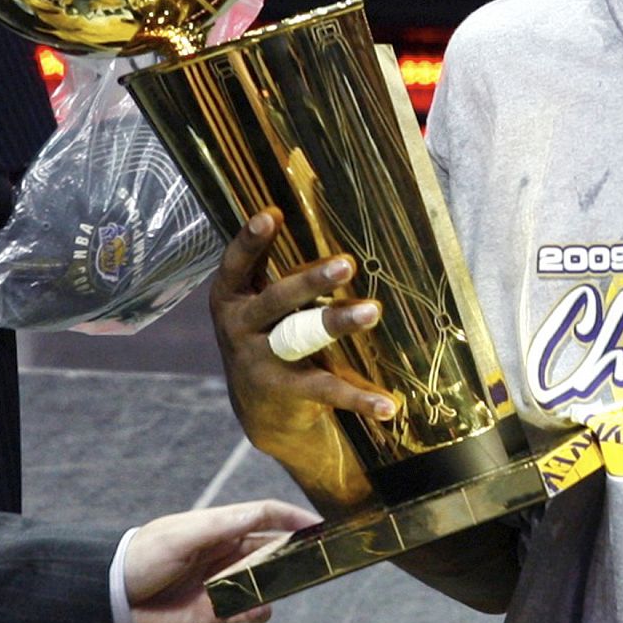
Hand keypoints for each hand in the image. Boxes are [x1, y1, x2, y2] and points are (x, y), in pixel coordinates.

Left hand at [124, 499, 321, 622]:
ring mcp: (224, 581)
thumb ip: (222, 526)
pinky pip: (248, 610)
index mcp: (221, 526)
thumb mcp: (182, 535)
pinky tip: (255, 611)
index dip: (293, 517)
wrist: (111, 601)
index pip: (267, 515)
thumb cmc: (142, 557)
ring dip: (274, 586)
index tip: (319, 524)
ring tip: (276, 589)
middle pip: (272, 548)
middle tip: (311, 561)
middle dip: (292, 553)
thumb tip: (261, 514)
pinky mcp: (217, 611)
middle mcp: (228, 552)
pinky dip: (257, 612)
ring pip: (264, 581)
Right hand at [207, 210, 391, 473]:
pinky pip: (326, 390)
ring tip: (373, 310)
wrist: (259, 408)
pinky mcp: (286, 392)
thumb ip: (280, 269)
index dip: (250, 241)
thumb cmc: (271, 331)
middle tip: (346, 263)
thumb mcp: (263, 300)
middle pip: (277, 300)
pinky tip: (390, 406)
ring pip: (301, 338)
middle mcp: (240, 327)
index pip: (236, 265)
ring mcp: (261, 362)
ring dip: (337, 321)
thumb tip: (322, 214)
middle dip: (310, 280)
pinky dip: (361, 398)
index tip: (271, 215)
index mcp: (232, 297)